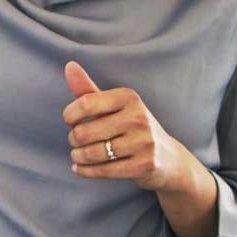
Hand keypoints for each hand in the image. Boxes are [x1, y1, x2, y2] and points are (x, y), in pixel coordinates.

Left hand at [62, 61, 186, 191]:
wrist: (167, 157)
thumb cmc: (131, 127)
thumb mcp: (112, 106)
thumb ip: (88, 89)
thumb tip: (69, 65)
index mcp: (128, 97)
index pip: (84, 104)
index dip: (69, 115)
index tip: (70, 121)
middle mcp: (138, 117)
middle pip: (84, 132)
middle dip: (73, 139)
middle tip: (76, 142)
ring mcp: (144, 142)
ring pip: (92, 153)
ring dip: (78, 156)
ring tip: (78, 155)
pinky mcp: (145, 165)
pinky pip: (103, 170)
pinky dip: (85, 171)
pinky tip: (80, 168)